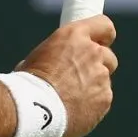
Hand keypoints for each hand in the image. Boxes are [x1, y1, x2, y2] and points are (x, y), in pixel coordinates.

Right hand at [17, 15, 116, 136]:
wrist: (34, 110)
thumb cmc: (29, 83)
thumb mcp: (39, 56)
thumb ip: (59, 55)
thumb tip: (57, 63)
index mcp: (74, 35)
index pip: (104, 25)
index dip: (103, 36)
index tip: (99, 43)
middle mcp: (93, 52)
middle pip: (108, 56)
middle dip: (98, 64)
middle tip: (80, 76)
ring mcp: (101, 76)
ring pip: (104, 80)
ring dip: (93, 86)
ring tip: (71, 98)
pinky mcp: (105, 97)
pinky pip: (103, 99)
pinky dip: (93, 104)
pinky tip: (75, 110)